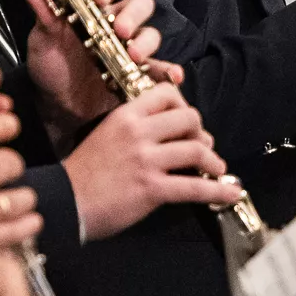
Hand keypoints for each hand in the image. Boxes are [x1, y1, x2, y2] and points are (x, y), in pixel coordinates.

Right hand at [0, 110, 39, 253]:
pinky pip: (22, 227)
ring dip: (21, 197)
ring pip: (22, 196)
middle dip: (11, 164)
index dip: (3, 124)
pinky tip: (24, 220)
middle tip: (7, 169)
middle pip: (10, 161)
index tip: (10, 125)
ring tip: (14, 199)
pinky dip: (26, 224)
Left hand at [22, 0, 181, 127]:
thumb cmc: (50, 67)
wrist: (57, 107)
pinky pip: (160, 68)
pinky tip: (172, 75)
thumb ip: (44, 19)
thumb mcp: (42, 43)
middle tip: (120, 30)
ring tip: (134, 56)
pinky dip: (169, 70)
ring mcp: (129, 48)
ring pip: (150, 33)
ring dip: (146, 41)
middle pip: (138, 4)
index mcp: (92, 7)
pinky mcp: (139, 73)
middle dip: (133, 14)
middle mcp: (115, 23)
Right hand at [64, 83, 238, 240]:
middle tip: (203, 147)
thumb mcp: (107, 135)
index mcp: (126, 115)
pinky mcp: (152, 188)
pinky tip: (231, 192)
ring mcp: (146, 160)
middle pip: (189, 118)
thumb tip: (171, 135)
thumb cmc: (84, 173)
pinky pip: (194, 187)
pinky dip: (218, 190)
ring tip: (217, 170)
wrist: (65, 202)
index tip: (188, 122)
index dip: (184, 105)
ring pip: (196, 150)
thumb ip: (136, 129)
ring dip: (213, 161)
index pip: (167, 94)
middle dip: (202, 133)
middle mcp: (138, 132)